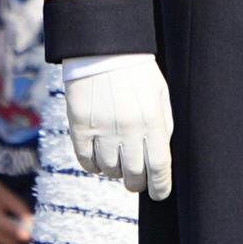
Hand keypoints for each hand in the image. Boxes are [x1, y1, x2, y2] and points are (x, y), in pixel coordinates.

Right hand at [65, 56, 174, 197]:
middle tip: (137, 182)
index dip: (160, 186)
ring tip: (117, 160)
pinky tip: (99, 158)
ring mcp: (102, 129)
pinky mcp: (80, 126)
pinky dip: (94, 166)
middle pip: (134, 175)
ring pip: (109, 170)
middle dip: (137, 184)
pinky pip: (86, 161)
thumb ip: (162, 126)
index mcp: (152, 121)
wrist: (103, 49)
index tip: (160, 194)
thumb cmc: (137, 72)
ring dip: (115, 171)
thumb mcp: (160, 95)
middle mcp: (128, 129)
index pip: (159, 167)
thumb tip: (158, 157)